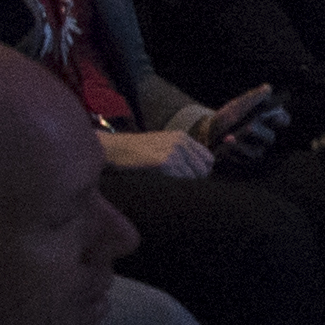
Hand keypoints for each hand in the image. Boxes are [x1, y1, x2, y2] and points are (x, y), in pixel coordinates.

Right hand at [98, 125, 212, 178]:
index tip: (192, 179)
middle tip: (179, 185)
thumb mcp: (164, 144)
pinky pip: (180, 181)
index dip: (202, 172)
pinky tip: (162, 184)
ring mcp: (173, 151)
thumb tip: (202, 171)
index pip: (209, 159)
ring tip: (168, 184)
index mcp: (183, 137)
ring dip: (183, 185)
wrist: (115, 149)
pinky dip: (174, 187)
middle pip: (203, 170)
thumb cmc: (137, 151)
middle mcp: (181, 142)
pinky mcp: (164, 162)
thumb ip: (182, 153)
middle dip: (195, 181)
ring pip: (193, 178)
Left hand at [193, 84, 285, 165]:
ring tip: (228, 138)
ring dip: (241, 145)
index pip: (284, 120)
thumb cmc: (229, 116)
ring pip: (254, 151)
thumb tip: (267, 89)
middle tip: (249, 127)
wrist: (209, 131)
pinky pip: (239, 160)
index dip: (280, 117)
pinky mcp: (243, 162)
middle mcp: (266, 138)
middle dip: (259, 132)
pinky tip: (222, 146)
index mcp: (270, 121)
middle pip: (270, 137)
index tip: (272, 113)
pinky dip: (231, 152)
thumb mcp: (238, 105)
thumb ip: (253, 97)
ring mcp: (256, 151)